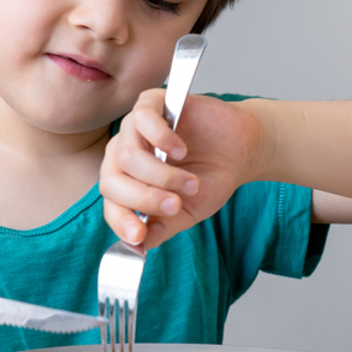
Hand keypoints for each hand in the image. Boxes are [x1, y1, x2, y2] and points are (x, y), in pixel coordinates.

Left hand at [100, 91, 262, 249]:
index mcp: (125, 181)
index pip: (110, 204)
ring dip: (162, 175)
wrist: (240, 151)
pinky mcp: (151, 103)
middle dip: (144, 199)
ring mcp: (133, 128)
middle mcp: (122, 154)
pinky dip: (162, 139)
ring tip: (191, 183)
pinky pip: (141, 119)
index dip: (121, 222)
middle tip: (175, 206)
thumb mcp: (186, 212)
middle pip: (110, 180)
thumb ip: (161, 227)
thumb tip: (138, 248)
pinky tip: (181, 150)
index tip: (140, 236)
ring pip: (127, 155)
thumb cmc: (210, 177)